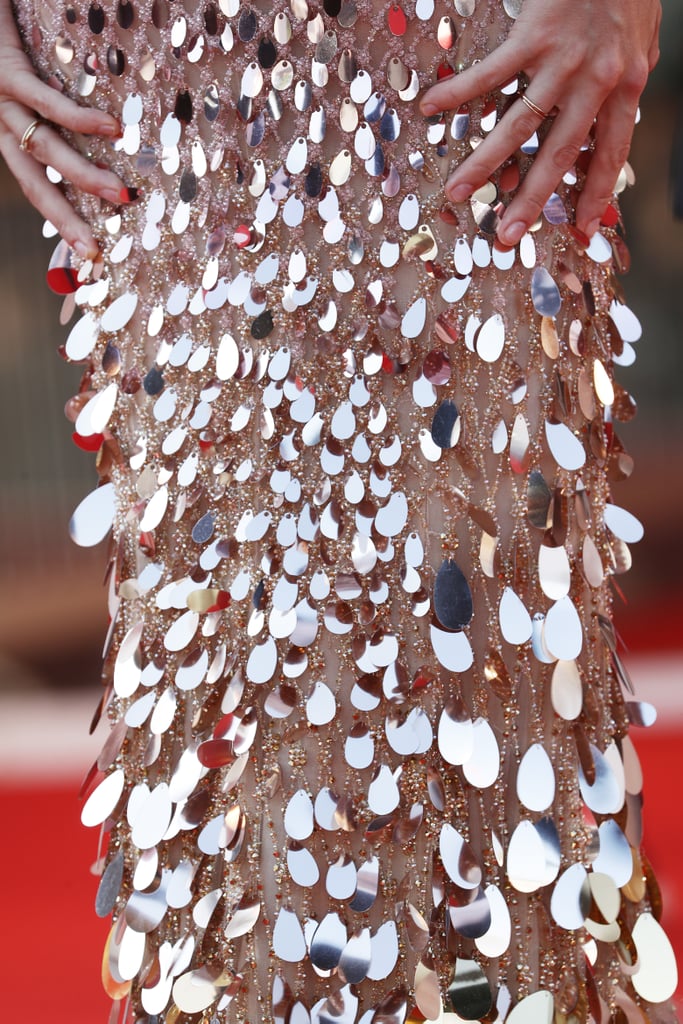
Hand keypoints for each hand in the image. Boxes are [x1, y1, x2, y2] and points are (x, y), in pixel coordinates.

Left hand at [0, 0, 126, 257]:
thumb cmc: (12, 31)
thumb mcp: (38, 80)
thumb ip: (63, 112)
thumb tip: (115, 140)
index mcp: (8, 132)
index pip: (37, 185)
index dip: (60, 219)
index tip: (87, 252)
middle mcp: (0, 123)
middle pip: (35, 183)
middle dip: (65, 219)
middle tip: (94, 250)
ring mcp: (0, 98)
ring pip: (44, 149)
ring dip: (84, 176)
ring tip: (122, 195)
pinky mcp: (4, 67)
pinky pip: (45, 101)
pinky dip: (80, 119)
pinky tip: (112, 130)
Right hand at [419, 0, 660, 244]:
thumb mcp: (644, 36)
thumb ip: (631, 72)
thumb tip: (627, 98)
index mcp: (627, 85)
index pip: (611, 153)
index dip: (596, 193)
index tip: (584, 229)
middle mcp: (596, 81)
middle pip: (559, 154)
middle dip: (532, 199)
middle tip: (508, 233)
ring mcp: (562, 61)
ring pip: (519, 126)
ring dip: (484, 162)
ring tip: (459, 190)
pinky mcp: (534, 35)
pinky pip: (490, 73)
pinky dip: (459, 92)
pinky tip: (432, 107)